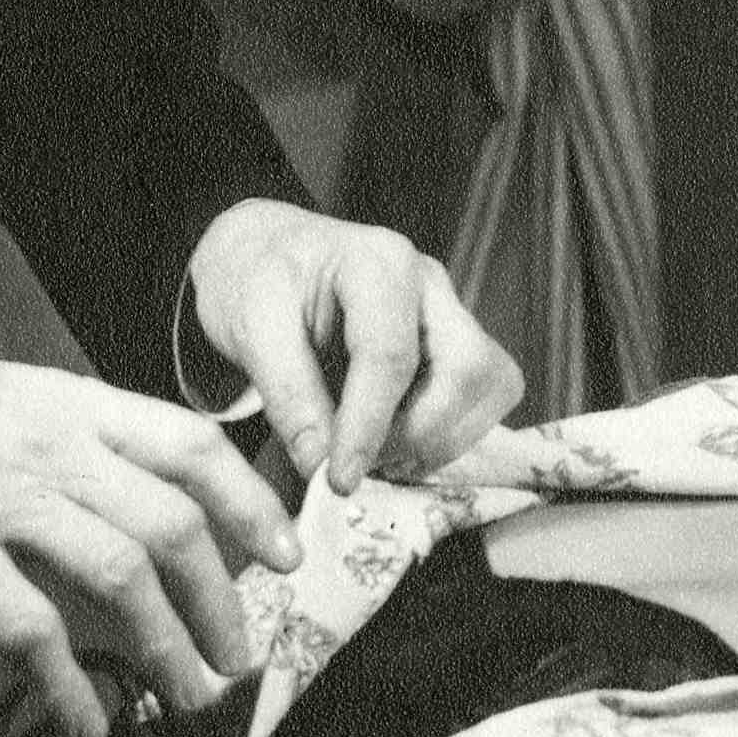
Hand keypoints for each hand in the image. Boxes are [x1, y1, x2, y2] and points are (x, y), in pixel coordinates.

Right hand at [0, 346, 303, 736]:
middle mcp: (56, 450)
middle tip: (241, 655)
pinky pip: (28, 627)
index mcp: (81, 406)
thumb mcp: (32, 397)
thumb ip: (98, 444)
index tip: (288, 555)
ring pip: (117, 577)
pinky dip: (68, 683)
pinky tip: (90, 722)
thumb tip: (171, 505)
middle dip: (221, 600)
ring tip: (189, 696)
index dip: (252, 503)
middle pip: (170, 524)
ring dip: (166, 647)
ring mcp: (4, 500)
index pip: (193, 447)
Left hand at [188, 200, 522, 494]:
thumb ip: (287, 394)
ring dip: (435, 439)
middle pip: (467, 372)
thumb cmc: (254, 282)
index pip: (391, 355)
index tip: (338, 479)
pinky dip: (442, 436)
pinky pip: (480, 403)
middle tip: (358, 461)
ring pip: (488, 390)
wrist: (264, 258)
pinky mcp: (456, 347)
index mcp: (378, 263)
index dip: (368, 427)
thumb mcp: (249, 328)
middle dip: (418, 433)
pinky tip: (390, 440)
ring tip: (371, 452)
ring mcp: (450, 315)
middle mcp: (430, 285)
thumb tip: (321, 464)